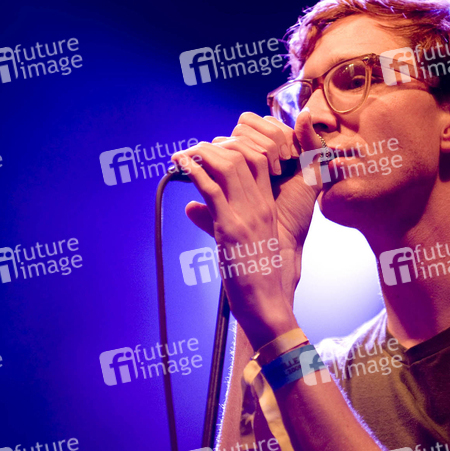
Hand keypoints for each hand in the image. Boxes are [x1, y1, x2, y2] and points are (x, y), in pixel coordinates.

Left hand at [171, 110, 324, 347]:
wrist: (267, 304)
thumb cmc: (257, 279)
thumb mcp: (242, 242)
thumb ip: (217, 220)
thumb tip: (191, 207)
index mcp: (268, 207)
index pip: (259, 160)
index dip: (236, 146)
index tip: (213, 149)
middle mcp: (260, 206)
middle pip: (243, 156)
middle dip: (215, 146)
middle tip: (193, 149)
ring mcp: (247, 215)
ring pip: (227, 166)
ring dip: (202, 153)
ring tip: (184, 154)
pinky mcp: (230, 228)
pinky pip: (212, 189)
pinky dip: (194, 171)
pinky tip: (181, 164)